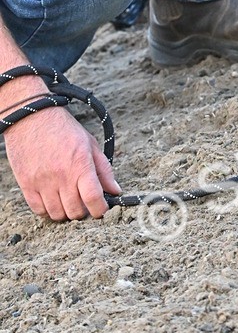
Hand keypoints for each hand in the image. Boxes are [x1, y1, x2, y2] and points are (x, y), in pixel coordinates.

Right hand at [4, 104, 120, 219]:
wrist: (32, 118)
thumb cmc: (64, 129)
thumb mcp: (90, 144)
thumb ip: (104, 169)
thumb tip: (115, 191)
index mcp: (80, 165)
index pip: (93, 199)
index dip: (100, 210)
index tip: (101, 209)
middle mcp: (62, 177)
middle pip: (76, 211)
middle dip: (84, 212)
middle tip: (84, 203)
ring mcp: (42, 182)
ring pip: (57, 214)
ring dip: (66, 212)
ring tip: (68, 201)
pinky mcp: (26, 184)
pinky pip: (39, 210)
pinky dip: (47, 210)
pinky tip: (52, 200)